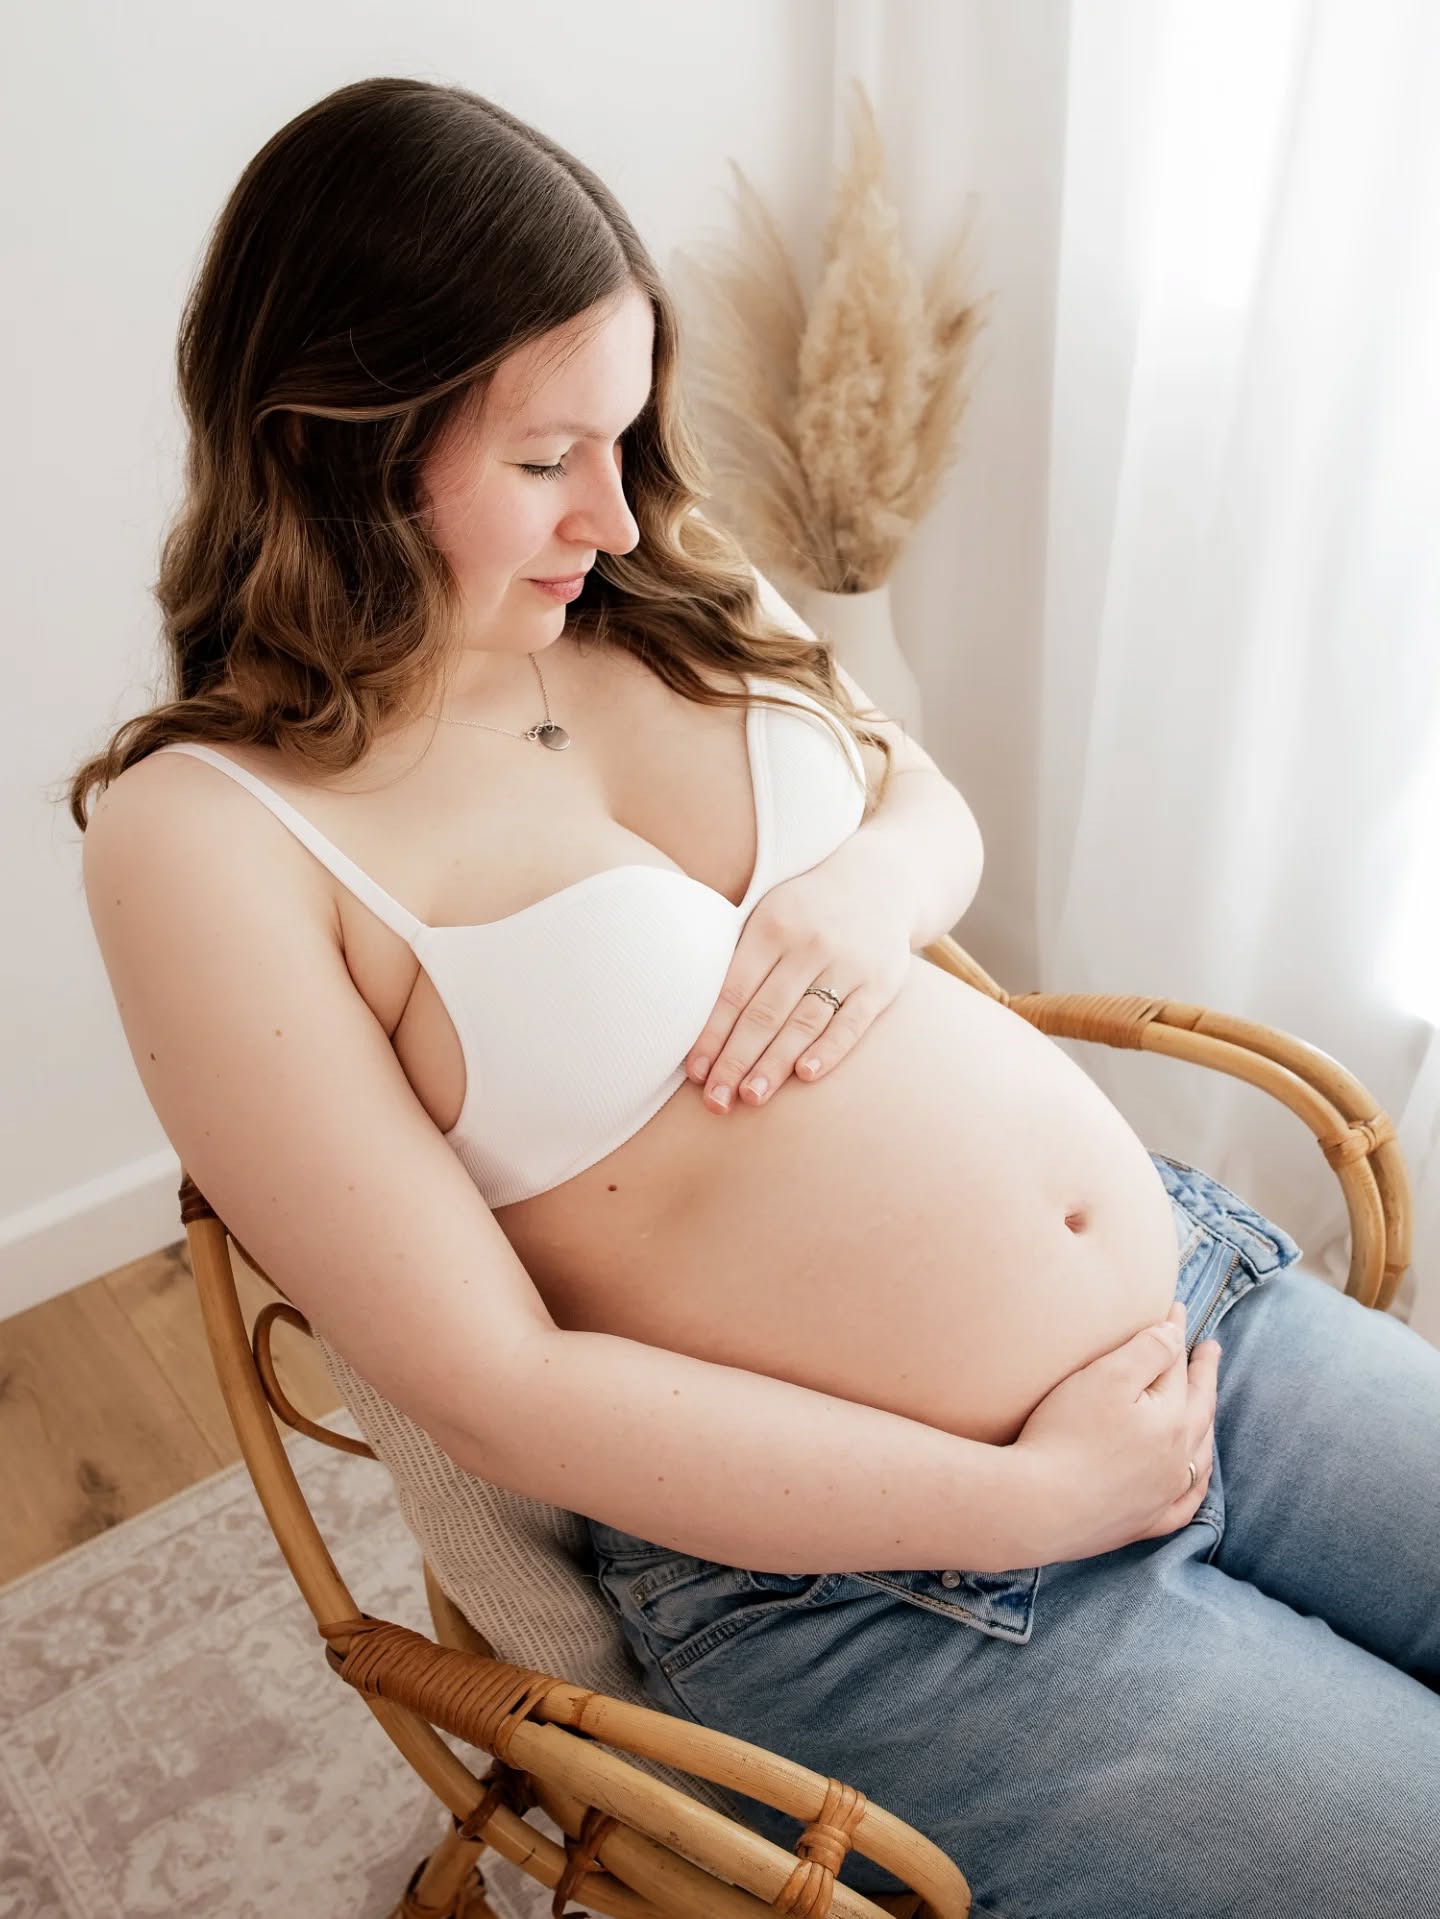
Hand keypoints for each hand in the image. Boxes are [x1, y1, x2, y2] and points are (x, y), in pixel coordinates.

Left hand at [685, 836, 912, 1112]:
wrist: (879, 881)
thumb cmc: (804, 910)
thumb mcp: (767, 914)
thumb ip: (737, 958)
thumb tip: (688, 1018)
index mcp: (771, 927)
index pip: (733, 991)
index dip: (712, 1035)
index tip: (694, 1073)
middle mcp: (809, 944)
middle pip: (764, 1013)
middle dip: (736, 1060)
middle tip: (716, 1101)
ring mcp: (848, 963)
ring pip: (804, 1023)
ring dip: (774, 1064)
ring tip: (750, 1097)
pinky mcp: (881, 982)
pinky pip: (851, 1023)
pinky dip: (828, 1050)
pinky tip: (803, 1075)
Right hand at [1008, 1302, 1221, 1564]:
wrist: (1036, 1506)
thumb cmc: (1065, 1434)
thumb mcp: (1106, 1377)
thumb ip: (1148, 1350)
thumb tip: (1176, 1335)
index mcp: (1172, 1419)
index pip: (1176, 1366)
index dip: (1174, 1333)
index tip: (1175, 1308)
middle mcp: (1177, 1458)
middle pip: (1198, 1407)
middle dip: (1204, 1374)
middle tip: (1211, 1349)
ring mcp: (1163, 1495)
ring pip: (1200, 1455)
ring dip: (1206, 1425)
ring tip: (1208, 1407)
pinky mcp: (1143, 1523)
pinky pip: (1185, 1505)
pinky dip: (1196, 1486)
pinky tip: (1193, 1480)